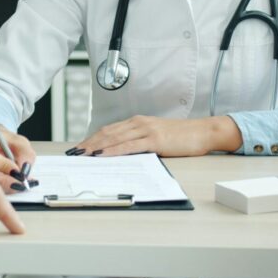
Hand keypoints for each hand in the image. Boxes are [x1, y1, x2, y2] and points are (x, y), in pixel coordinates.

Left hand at [73, 115, 241, 156]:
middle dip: (88, 143)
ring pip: (115, 138)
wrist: (203, 132)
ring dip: (96, 147)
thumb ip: (139, 142)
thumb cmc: (181, 137)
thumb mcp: (156, 137)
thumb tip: (120, 154)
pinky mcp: (155, 140)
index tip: (78, 148)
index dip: (91, 138)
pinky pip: (129, 146)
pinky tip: (102, 155)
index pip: (109, 130)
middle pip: (107, 133)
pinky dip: (113, 150)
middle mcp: (139, 123)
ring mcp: (146, 130)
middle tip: (73, 153)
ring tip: (81, 155)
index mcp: (138, 122)